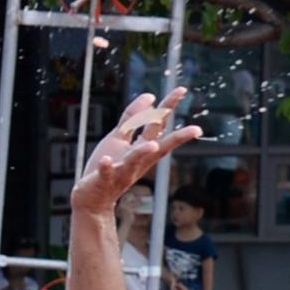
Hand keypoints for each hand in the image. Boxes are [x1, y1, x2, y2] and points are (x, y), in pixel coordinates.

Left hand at [67, 89, 203, 217]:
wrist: (93, 199)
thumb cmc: (109, 166)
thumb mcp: (120, 138)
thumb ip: (132, 118)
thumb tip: (151, 97)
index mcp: (141, 148)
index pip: (158, 125)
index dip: (168, 107)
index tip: (182, 90)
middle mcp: (137, 160)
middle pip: (156, 142)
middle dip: (174, 135)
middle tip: (195, 129)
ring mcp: (122, 171)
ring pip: (134, 160)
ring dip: (143, 152)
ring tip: (152, 145)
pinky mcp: (104, 180)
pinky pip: (106, 173)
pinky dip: (107, 167)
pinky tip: (106, 160)